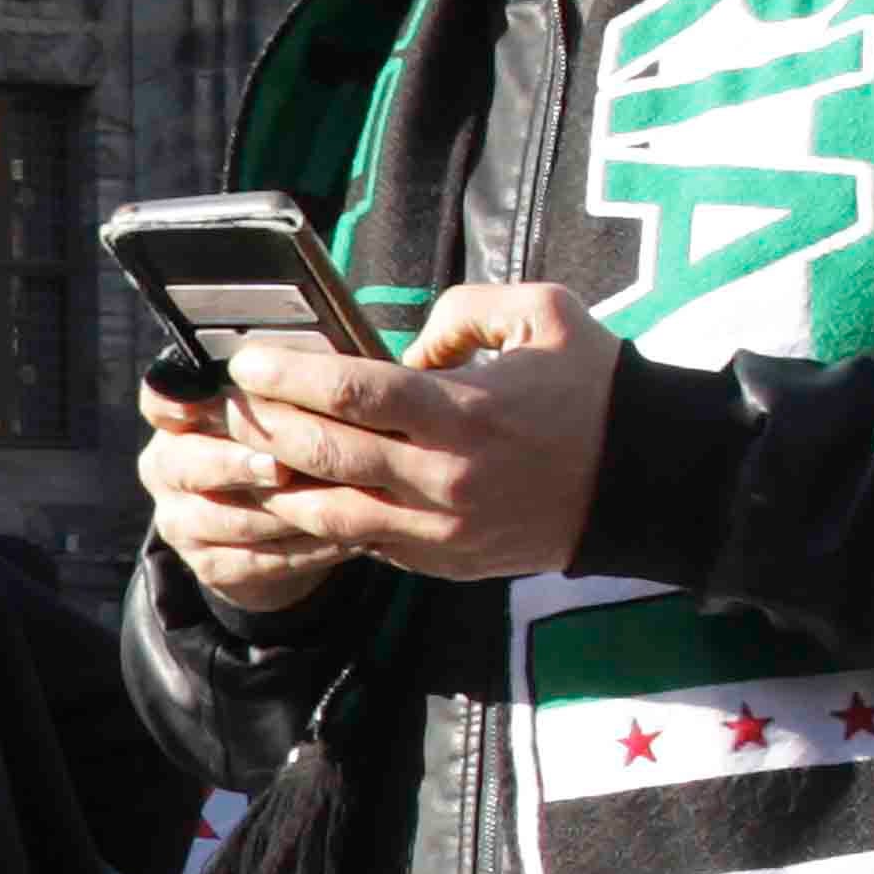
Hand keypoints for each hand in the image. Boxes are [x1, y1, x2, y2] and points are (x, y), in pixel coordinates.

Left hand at [158, 287, 619, 593]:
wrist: (648, 483)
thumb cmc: (596, 389)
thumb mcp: (544, 315)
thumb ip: (465, 311)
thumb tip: (406, 342)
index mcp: (466, 413)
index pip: (355, 393)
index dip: (290, 376)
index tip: (246, 361)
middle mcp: (446, 479)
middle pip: (326, 456)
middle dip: (264, 428)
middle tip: (225, 404)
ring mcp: (441, 530)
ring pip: (330, 515)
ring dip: (276, 485)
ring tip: (239, 455)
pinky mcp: (443, 562)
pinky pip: (363, 544)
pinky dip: (320, 521)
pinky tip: (290, 494)